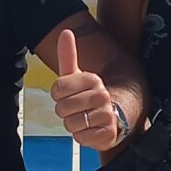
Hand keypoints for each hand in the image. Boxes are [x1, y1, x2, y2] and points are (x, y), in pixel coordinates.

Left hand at [51, 30, 122, 150]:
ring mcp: (107, 115)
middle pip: (62, 108)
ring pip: (71, 124)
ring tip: (84, 120)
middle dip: (65, 112)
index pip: (57, 89)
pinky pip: (82, 139)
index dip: (58, 96)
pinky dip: (82, 137)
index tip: (68, 95)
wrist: (113, 118)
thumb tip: (65, 31)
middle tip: (77, 109)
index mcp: (93, 79)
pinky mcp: (109, 134)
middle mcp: (102, 96)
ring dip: (73, 125)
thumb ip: (68, 55)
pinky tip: (91, 130)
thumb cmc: (88, 96)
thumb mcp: (76, 75)